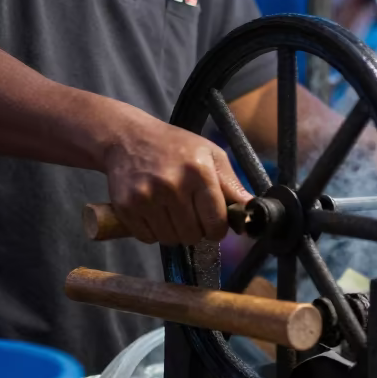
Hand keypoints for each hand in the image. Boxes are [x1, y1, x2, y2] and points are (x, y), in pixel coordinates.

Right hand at [103, 119, 250, 245]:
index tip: (214, 224)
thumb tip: (251, 209)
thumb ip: (231, 183)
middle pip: (193, 235)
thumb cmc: (175, 146)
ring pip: (170, 239)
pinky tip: (154, 213)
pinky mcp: (125, 206)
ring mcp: (146, 197)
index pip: (215, 222)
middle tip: (191, 215)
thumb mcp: (210, 154)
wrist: (126, 137)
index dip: (218, 229)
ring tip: (172, 212)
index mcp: (198, 172)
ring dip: (175, 232)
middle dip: (196, 230)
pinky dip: (153, 232)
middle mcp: (172, 186)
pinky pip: (147, 238)